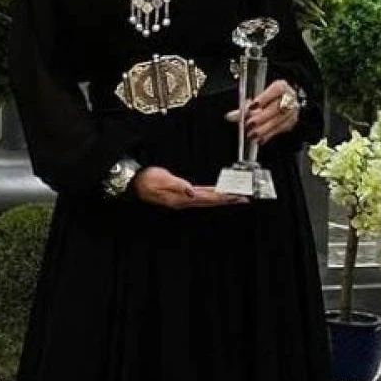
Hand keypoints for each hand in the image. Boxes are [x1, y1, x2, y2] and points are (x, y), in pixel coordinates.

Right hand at [133, 167, 247, 208]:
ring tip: (236, 197)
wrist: (135, 182)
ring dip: (222, 199)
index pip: (208, 197)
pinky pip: (202, 197)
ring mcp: (184, 200)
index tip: (235, 195)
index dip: (222, 196)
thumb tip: (192, 191)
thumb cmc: (147, 180)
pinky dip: (212, 195)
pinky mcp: (182, 196)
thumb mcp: (162, 179)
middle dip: (228, 199)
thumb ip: (177, 185)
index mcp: (182, 197)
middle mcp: (185, 201)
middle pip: (211, 201)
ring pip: (208, 200)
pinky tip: (218, 194)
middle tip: (244, 198)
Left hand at [226, 79, 298, 144]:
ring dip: (264, 129)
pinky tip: (260, 139)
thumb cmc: (266, 101)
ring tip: (252, 135)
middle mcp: (289, 97)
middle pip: (277, 107)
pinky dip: (268, 135)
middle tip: (249, 124)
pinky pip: (280, 130)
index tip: (252, 106)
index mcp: (281, 87)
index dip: (264, 98)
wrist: (281, 105)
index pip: (276, 89)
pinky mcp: (291, 122)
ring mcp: (292, 110)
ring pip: (279, 120)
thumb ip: (244, 107)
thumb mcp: (256, 100)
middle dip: (262, 117)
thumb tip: (230, 116)